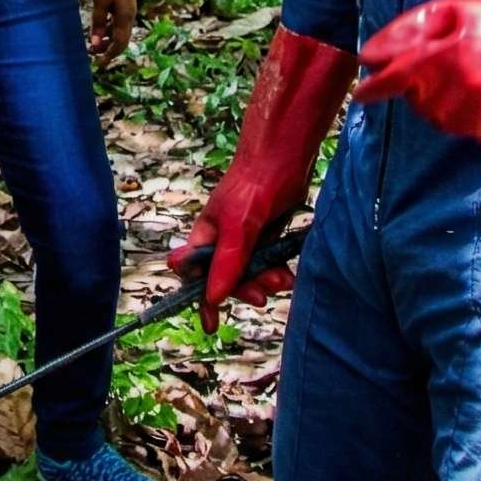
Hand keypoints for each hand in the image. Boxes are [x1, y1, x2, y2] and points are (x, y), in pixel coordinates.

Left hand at [87, 0, 134, 64]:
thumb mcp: (99, 3)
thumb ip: (98, 24)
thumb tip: (95, 44)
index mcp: (125, 17)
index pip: (119, 43)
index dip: (110, 55)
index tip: (98, 64)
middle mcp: (130, 15)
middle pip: (122, 39)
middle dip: (109, 50)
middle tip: (95, 57)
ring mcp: (129, 9)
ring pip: (120, 31)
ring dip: (108, 39)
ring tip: (94, 44)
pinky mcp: (125, 3)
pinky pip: (118, 22)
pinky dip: (109, 29)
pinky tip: (100, 30)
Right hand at [165, 28, 354, 330]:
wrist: (285, 156)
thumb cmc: (254, 185)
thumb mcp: (239, 226)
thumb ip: (227, 262)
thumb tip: (211, 297)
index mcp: (205, 237)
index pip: (193, 273)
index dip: (200, 297)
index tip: (210, 324)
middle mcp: (223, 240)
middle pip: (227, 279)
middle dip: (245, 289)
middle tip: (264, 294)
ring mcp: (246, 238)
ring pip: (251, 273)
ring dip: (266, 280)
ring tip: (285, 278)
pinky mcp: (266, 234)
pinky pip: (268, 262)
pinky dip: (277, 270)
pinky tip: (288, 272)